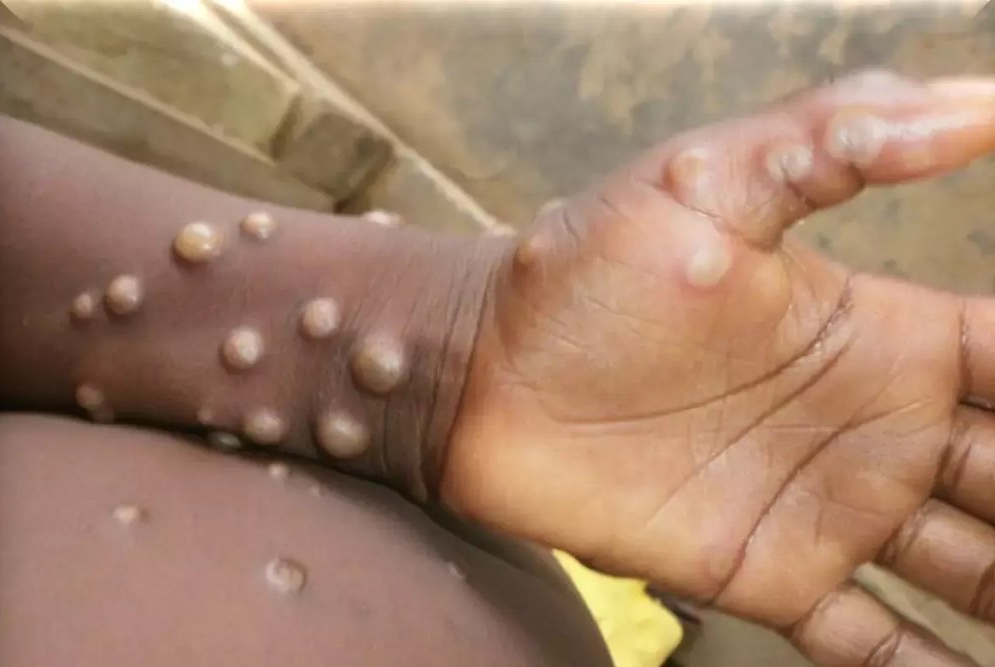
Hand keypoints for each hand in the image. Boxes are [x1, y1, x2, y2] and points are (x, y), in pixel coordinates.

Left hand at [445, 71, 994, 664]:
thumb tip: (981, 104)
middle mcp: (875, 427)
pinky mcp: (766, 575)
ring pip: (977, 569)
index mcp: (881, 335)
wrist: (484, 366)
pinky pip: (876, 642)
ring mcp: (827, 509)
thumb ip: (834, 140)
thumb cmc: (584, 268)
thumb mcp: (707, 180)